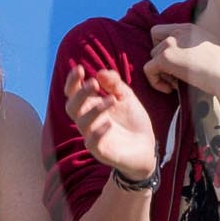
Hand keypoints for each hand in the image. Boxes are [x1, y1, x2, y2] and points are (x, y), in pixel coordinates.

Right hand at [62, 64, 158, 182]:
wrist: (147, 146)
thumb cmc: (132, 120)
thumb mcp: (126, 97)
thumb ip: (114, 84)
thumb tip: (100, 72)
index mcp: (91, 106)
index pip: (73, 93)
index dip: (73, 81)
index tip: (79, 68)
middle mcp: (88, 121)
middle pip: (72, 107)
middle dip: (80, 94)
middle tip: (93, 83)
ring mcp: (93, 137)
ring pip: (82, 123)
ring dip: (95, 110)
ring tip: (112, 100)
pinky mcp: (101, 152)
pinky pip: (92, 144)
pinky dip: (98, 133)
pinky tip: (109, 124)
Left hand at [144, 23, 219, 99]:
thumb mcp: (209, 48)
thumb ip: (192, 46)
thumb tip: (179, 59)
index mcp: (189, 28)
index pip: (160, 31)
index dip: (161, 46)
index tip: (173, 62)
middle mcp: (178, 31)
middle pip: (154, 43)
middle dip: (161, 60)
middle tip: (175, 74)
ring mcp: (171, 43)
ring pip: (152, 58)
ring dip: (162, 72)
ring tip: (178, 83)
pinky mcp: (165, 58)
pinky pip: (148, 70)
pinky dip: (155, 82)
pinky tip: (170, 90)